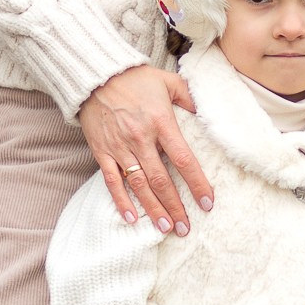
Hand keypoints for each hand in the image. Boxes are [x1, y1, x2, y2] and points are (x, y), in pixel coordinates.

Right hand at [78, 65, 210, 234]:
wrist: (95, 75)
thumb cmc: (135, 79)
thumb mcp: (168, 81)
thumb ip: (190, 97)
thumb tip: (208, 113)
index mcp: (161, 122)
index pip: (183, 159)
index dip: (197, 183)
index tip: (207, 202)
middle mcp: (141, 139)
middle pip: (161, 180)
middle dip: (175, 206)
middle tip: (185, 228)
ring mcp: (120, 147)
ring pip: (139, 185)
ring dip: (153, 209)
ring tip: (166, 228)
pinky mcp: (102, 152)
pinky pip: (112, 181)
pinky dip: (121, 201)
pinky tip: (131, 218)